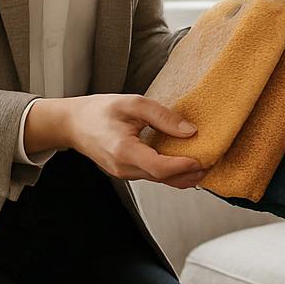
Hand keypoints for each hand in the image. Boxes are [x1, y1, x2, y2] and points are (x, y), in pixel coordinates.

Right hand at [28, 94, 205, 187]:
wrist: (73, 124)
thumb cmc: (99, 110)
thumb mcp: (132, 103)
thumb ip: (162, 116)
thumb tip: (189, 131)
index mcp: (123, 150)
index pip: (158, 166)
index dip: (182, 166)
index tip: (201, 159)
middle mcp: (123, 168)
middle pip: (162, 178)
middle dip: (188, 174)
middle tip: (211, 164)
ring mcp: (123, 173)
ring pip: (158, 180)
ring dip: (181, 176)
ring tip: (203, 166)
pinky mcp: (125, 173)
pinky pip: (151, 176)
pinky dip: (169, 173)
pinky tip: (183, 165)